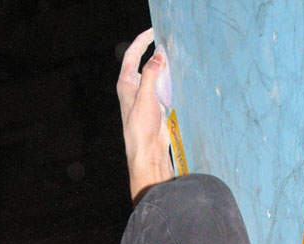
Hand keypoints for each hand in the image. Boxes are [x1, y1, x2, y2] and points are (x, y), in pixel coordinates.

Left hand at [117, 29, 173, 204]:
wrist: (147, 152)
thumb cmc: (141, 128)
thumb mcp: (145, 97)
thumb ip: (151, 74)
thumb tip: (158, 56)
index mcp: (126, 84)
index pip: (132, 55)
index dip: (141, 41)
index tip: (153, 30)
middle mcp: (133, 88)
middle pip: (143, 63)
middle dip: (153, 51)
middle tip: (165, 39)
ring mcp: (144, 97)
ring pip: (153, 74)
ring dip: (162, 65)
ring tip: (173, 54)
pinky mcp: (155, 106)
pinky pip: (162, 86)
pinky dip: (168, 78)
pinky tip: (177, 75)